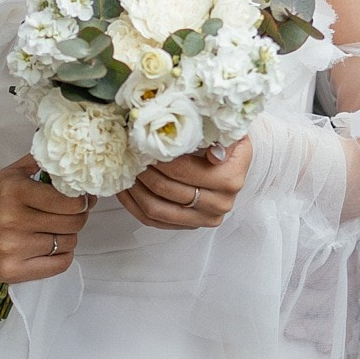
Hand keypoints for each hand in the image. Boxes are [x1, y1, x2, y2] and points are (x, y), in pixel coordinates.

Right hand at [0, 156, 91, 281]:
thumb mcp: (12, 174)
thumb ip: (41, 163)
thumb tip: (73, 160)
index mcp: (15, 192)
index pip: (68, 201)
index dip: (82, 200)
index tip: (82, 199)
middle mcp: (12, 220)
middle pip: (72, 223)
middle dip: (79, 217)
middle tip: (73, 214)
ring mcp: (11, 248)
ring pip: (67, 243)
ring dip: (67, 236)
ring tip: (54, 230)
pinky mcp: (11, 271)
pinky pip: (58, 265)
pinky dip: (62, 255)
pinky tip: (51, 246)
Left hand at [118, 136, 252, 230]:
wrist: (233, 162)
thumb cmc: (226, 142)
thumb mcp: (229, 132)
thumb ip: (221, 139)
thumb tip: (215, 154)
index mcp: (229, 179)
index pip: (183, 170)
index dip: (158, 157)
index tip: (142, 143)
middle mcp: (220, 204)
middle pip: (167, 190)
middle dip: (144, 171)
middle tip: (130, 154)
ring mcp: (204, 218)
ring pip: (157, 209)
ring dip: (136, 189)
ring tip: (127, 169)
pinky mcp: (190, 226)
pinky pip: (153, 221)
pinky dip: (134, 205)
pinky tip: (125, 188)